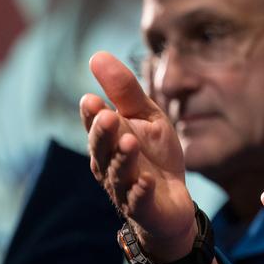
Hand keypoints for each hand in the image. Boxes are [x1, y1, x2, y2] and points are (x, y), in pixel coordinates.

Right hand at [80, 51, 196, 261]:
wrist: (172, 201)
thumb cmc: (153, 155)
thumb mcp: (145, 117)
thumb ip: (124, 91)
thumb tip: (97, 55)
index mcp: (108, 141)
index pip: (95, 125)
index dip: (92, 115)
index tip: (91, 99)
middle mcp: (109, 165)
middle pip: (101, 149)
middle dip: (102, 133)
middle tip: (106, 116)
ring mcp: (125, 189)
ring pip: (118, 174)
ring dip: (122, 158)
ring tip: (129, 141)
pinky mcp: (143, 208)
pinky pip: (139, 201)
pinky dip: (141, 191)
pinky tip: (147, 180)